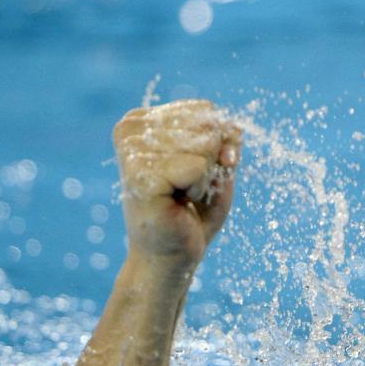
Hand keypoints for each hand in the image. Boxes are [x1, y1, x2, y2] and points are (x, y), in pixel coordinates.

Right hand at [113, 100, 241, 269]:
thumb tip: (232, 129)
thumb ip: (226, 137)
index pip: (205, 110)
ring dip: (204, 177)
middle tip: (186, 188)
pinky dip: (199, 188)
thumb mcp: (218, 163)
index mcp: (143, 120)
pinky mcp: (140, 175)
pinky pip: (197, 167)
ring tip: (181, 195)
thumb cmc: (194, 209)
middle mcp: (131, 128)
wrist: (172, 255)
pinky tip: (177, 203)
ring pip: (205, 145)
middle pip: (207, 125)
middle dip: (211, 162)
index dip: (216, 143)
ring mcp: (132, 150)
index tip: (193, 170)